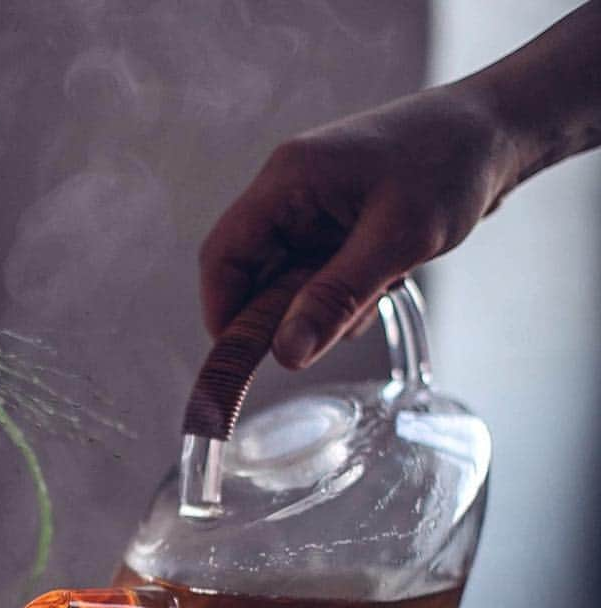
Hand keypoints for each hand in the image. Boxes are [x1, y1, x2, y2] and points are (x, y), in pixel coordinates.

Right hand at [199, 81, 517, 368]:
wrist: (499, 130)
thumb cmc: (451, 165)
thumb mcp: (396, 240)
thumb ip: (335, 299)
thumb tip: (285, 355)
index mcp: (287, 180)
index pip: (222, 257)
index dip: (223, 315)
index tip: (243, 362)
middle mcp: (289, 191)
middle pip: (253, 275)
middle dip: (287, 312)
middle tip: (332, 330)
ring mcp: (312, 207)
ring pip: (288, 281)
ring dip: (323, 305)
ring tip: (380, 291)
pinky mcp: (335, 222)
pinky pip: (318, 274)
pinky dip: (344, 293)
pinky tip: (386, 281)